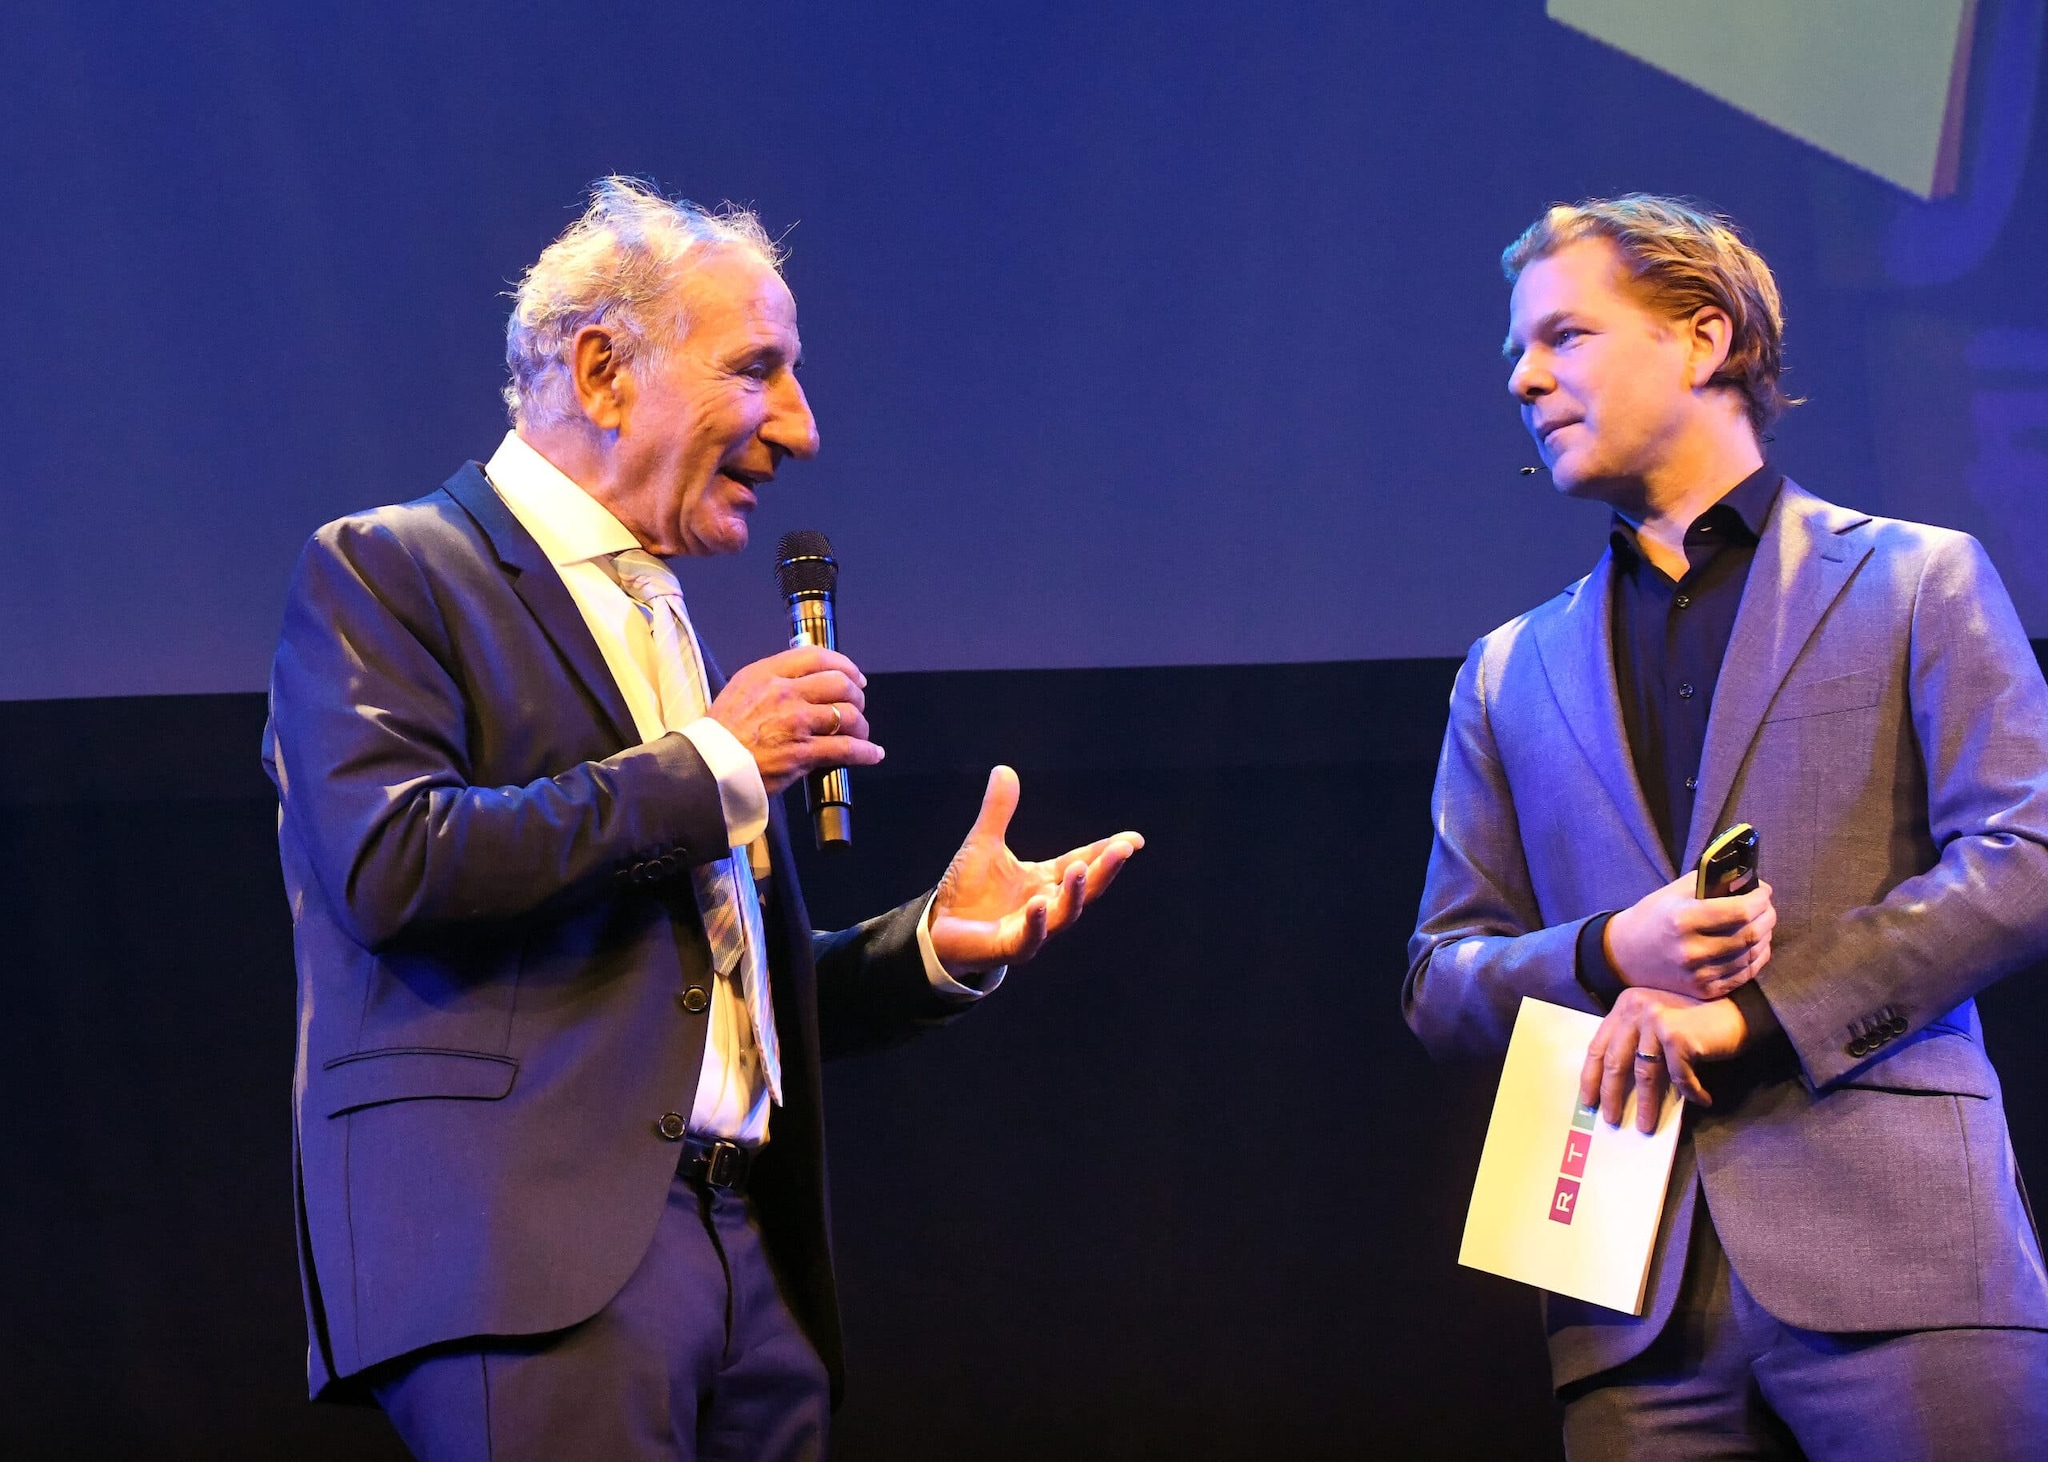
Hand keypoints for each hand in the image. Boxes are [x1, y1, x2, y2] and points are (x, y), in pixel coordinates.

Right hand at [707, 647, 881, 795]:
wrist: (706, 768)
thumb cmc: (720, 734)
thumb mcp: (740, 691)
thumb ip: (771, 681)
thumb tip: (803, 679)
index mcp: (767, 673)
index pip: (817, 656)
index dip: (844, 665)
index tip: (853, 676)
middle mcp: (784, 693)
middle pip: (839, 684)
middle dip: (856, 695)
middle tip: (857, 706)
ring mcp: (795, 723)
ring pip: (847, 715)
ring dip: (861, 725)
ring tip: (860, 732)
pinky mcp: (802, 753)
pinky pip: (846, 749)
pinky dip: (866, 752)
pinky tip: (872, 754)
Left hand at [927, 766, 1143, 975]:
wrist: (938, 928)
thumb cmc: (966, 890)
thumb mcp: (984, 843)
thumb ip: (999, 811)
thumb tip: (1004, 769)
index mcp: (1045, 880)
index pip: (1083, 862)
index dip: (1107, 851)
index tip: (1134, 840)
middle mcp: (1046, 904)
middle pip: (1084, 889)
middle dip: (1104, 870)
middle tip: (1122, 850)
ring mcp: (1032, 929)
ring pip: (1063, 914)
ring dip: (1075, 894)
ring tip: (1082, 870)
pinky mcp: (1009, 947)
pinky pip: (1029, 937)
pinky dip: (1036, 921)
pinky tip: (1039, 902)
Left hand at [1579, 988, 1758, 1132]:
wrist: (1740, 1010)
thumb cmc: (1698, 1022)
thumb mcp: (1657, 1025)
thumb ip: (1635, 1043)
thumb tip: (1613, 1087)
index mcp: (1625, 1006)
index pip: (1598, 1046)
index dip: (1591, 1076)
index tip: (1588, 1101)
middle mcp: (1636, 1008)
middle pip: (1615, 1061)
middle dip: (1612, 1095)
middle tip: (1611, 1120)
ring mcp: (1656, 1020)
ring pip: (1644, 1074)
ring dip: (1647, 1104)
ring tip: (1646, 1125)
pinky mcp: (1677, 1036)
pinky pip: (1679, 1077)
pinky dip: (1691, 1093)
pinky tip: (1702, 1101)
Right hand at [1605, 870, 1774, 1000]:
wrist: (1626, 955)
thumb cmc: (1652, 918)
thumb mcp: (1672, 892)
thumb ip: (1708, 883)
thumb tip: (1744, 879)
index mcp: (1683, 920)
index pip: (1740, 911)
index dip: (1760, 900)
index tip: (1763, 892)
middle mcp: (1692, 950)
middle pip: (1750, 934)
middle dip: (1768, 917)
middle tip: (1766, 908)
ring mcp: (1699, 975)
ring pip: (1751, 956)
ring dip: (1765, 937)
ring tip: (1762, 925)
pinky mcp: (1704, 991)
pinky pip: (1744, 975)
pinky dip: (1757, 958)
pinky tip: (1756, 946)